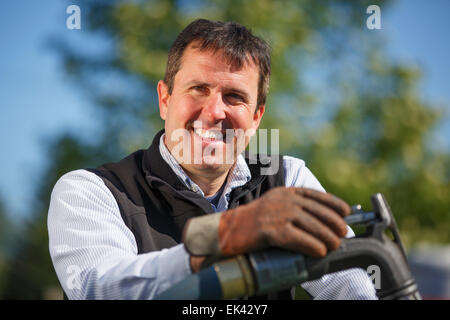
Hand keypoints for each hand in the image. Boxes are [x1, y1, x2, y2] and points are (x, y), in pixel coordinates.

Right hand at [183, 187, 350, 271]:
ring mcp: (276, 214)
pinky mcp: (271, 231)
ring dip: (327, 236)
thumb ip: (292, 207)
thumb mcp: (273, 206)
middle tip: (343, 233)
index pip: (314, 195)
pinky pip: (297, 239)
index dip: (333, 203)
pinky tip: (320, 251)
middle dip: (333, 222)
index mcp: (284, 193)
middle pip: (316, 211)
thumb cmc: (252, 222)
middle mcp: (282, 200)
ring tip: (335, 245)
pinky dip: (312, 246)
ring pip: (310, 225)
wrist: (228, 230)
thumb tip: (318, 220)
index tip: (346, 211)